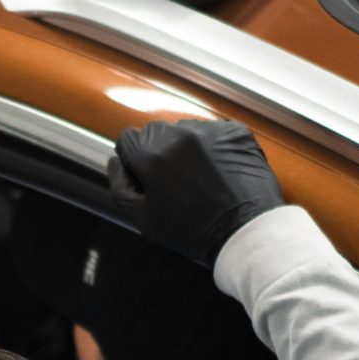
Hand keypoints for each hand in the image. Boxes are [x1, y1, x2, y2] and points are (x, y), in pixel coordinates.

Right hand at [108, 119, 285, 264]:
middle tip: (172, 180)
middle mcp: (179, 135)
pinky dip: (211, 147)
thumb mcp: (142, 218)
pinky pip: (213, 132)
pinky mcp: (235, 132)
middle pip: (155, 131)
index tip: (144, 176)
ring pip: (184, 129)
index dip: (132, 159)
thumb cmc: (191, 230)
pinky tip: (217, 171)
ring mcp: (210, 130)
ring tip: (197, 177)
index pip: (127, 138)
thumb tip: (115, 162)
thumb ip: (119, 186)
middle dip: (157, 151)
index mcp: (152, 155)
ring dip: (184, 147)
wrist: (243, 229)